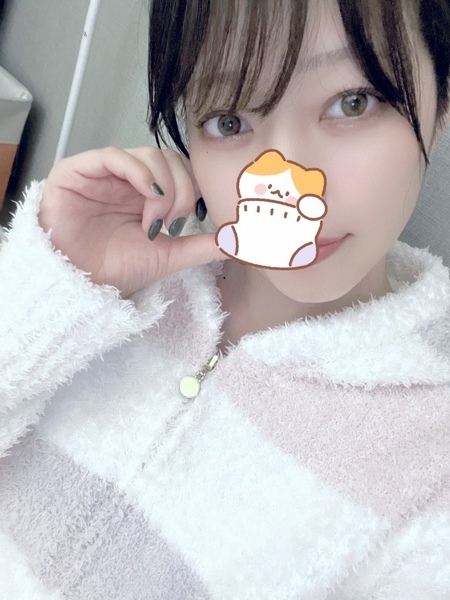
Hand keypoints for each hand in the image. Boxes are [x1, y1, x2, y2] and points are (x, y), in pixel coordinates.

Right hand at [39, 146, 222, 295]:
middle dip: (182, 190)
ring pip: (149, 155)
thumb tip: (237, 241)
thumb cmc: (118, 268)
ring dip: (162, 188)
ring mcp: (104, 173)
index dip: (194, 188)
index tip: (189, 221)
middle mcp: (128, 179)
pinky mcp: (78, 171)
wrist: (81, 284)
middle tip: (173, 222)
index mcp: (148, 193)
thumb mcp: (169, 255)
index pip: (182, 170)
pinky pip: (114, 155)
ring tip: (153, 222)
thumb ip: (202, 245)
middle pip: (171, 159)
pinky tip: (147, 195)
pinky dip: (139, 172)